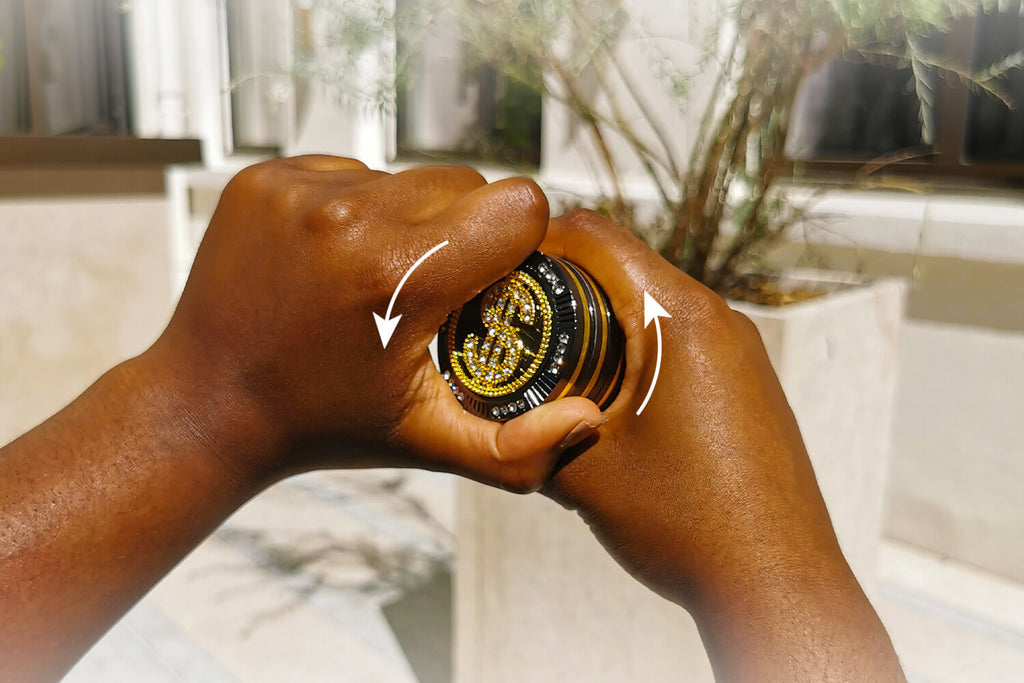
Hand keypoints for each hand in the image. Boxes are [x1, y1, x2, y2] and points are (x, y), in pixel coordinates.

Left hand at [153, 157, 601, 490]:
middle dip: (467, 233)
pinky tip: (339, 260)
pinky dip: (361, 208)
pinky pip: (354, 169)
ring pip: (409, 174)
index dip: (519, 247)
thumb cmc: (323, 425)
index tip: (491, 288)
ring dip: (413, 219)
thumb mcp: (426, 442)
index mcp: (398, 276)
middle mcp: (348, 216)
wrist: (207, 404)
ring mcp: (300, 189)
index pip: (518, 205)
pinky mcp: (267, 177)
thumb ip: (518, 447)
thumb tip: (591, 418)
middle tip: (434, 292)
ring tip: (379, 279)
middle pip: (468, 182)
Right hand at [538, 210, 902, 679]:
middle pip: (624, 264)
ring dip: (601, 321)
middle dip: (562, 286)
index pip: (594, 236)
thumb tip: (492, 411)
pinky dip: (637, 350)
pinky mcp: (748, 380)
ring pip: (654, 303)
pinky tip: (609, 400)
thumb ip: (529, 426)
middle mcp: (719, 319)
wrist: (775, 583)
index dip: (534, 242)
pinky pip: (682, 338)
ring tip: (555, 367)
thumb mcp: (583, 471)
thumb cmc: (689, 525)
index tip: (494, 271)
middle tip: (512, 323)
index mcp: (680, 319)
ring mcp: (741, 349)